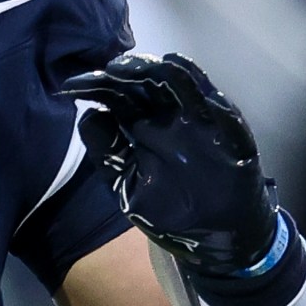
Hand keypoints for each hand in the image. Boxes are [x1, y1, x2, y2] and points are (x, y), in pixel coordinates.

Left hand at [62, 51, 280, 274]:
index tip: (71, 85)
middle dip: (126, 72)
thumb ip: (107, 152)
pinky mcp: (234, 136)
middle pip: (148, 82)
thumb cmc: (171, 208)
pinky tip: (192, 84)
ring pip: (183, 85)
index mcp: (146, 125)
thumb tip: (89, 113)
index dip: (97, 86)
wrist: (222, 236)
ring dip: (161, 72)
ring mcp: (204, 123)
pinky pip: (225, 113)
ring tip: (139, 69)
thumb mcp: (128, 184)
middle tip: (107, 70)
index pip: (119, 96)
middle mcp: (172, 118)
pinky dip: (211, 98)